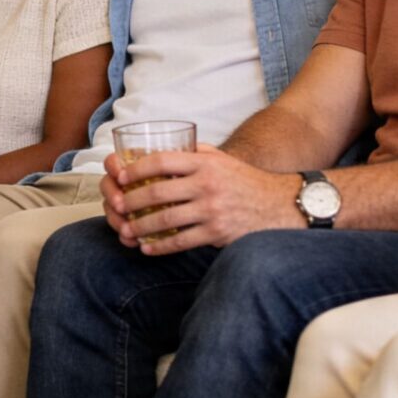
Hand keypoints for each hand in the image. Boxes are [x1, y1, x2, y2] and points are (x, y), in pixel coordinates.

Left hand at [101, 145, 302, 255]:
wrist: (281, 206)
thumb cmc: (247, 182)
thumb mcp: (224, 160)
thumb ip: (198, 154)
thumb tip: (170, 148)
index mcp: (204, 163)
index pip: (161, 161)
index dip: (136, 169)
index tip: (121, 177)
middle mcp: (206, 184)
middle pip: (157, 192)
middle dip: (130, 201)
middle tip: (116, 207)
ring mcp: (211, 210)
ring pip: (164, 220)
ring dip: (140, 227)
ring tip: (127, 230)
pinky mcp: (216, 233)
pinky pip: (181, 242)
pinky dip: (160, 247)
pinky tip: (148, 248)